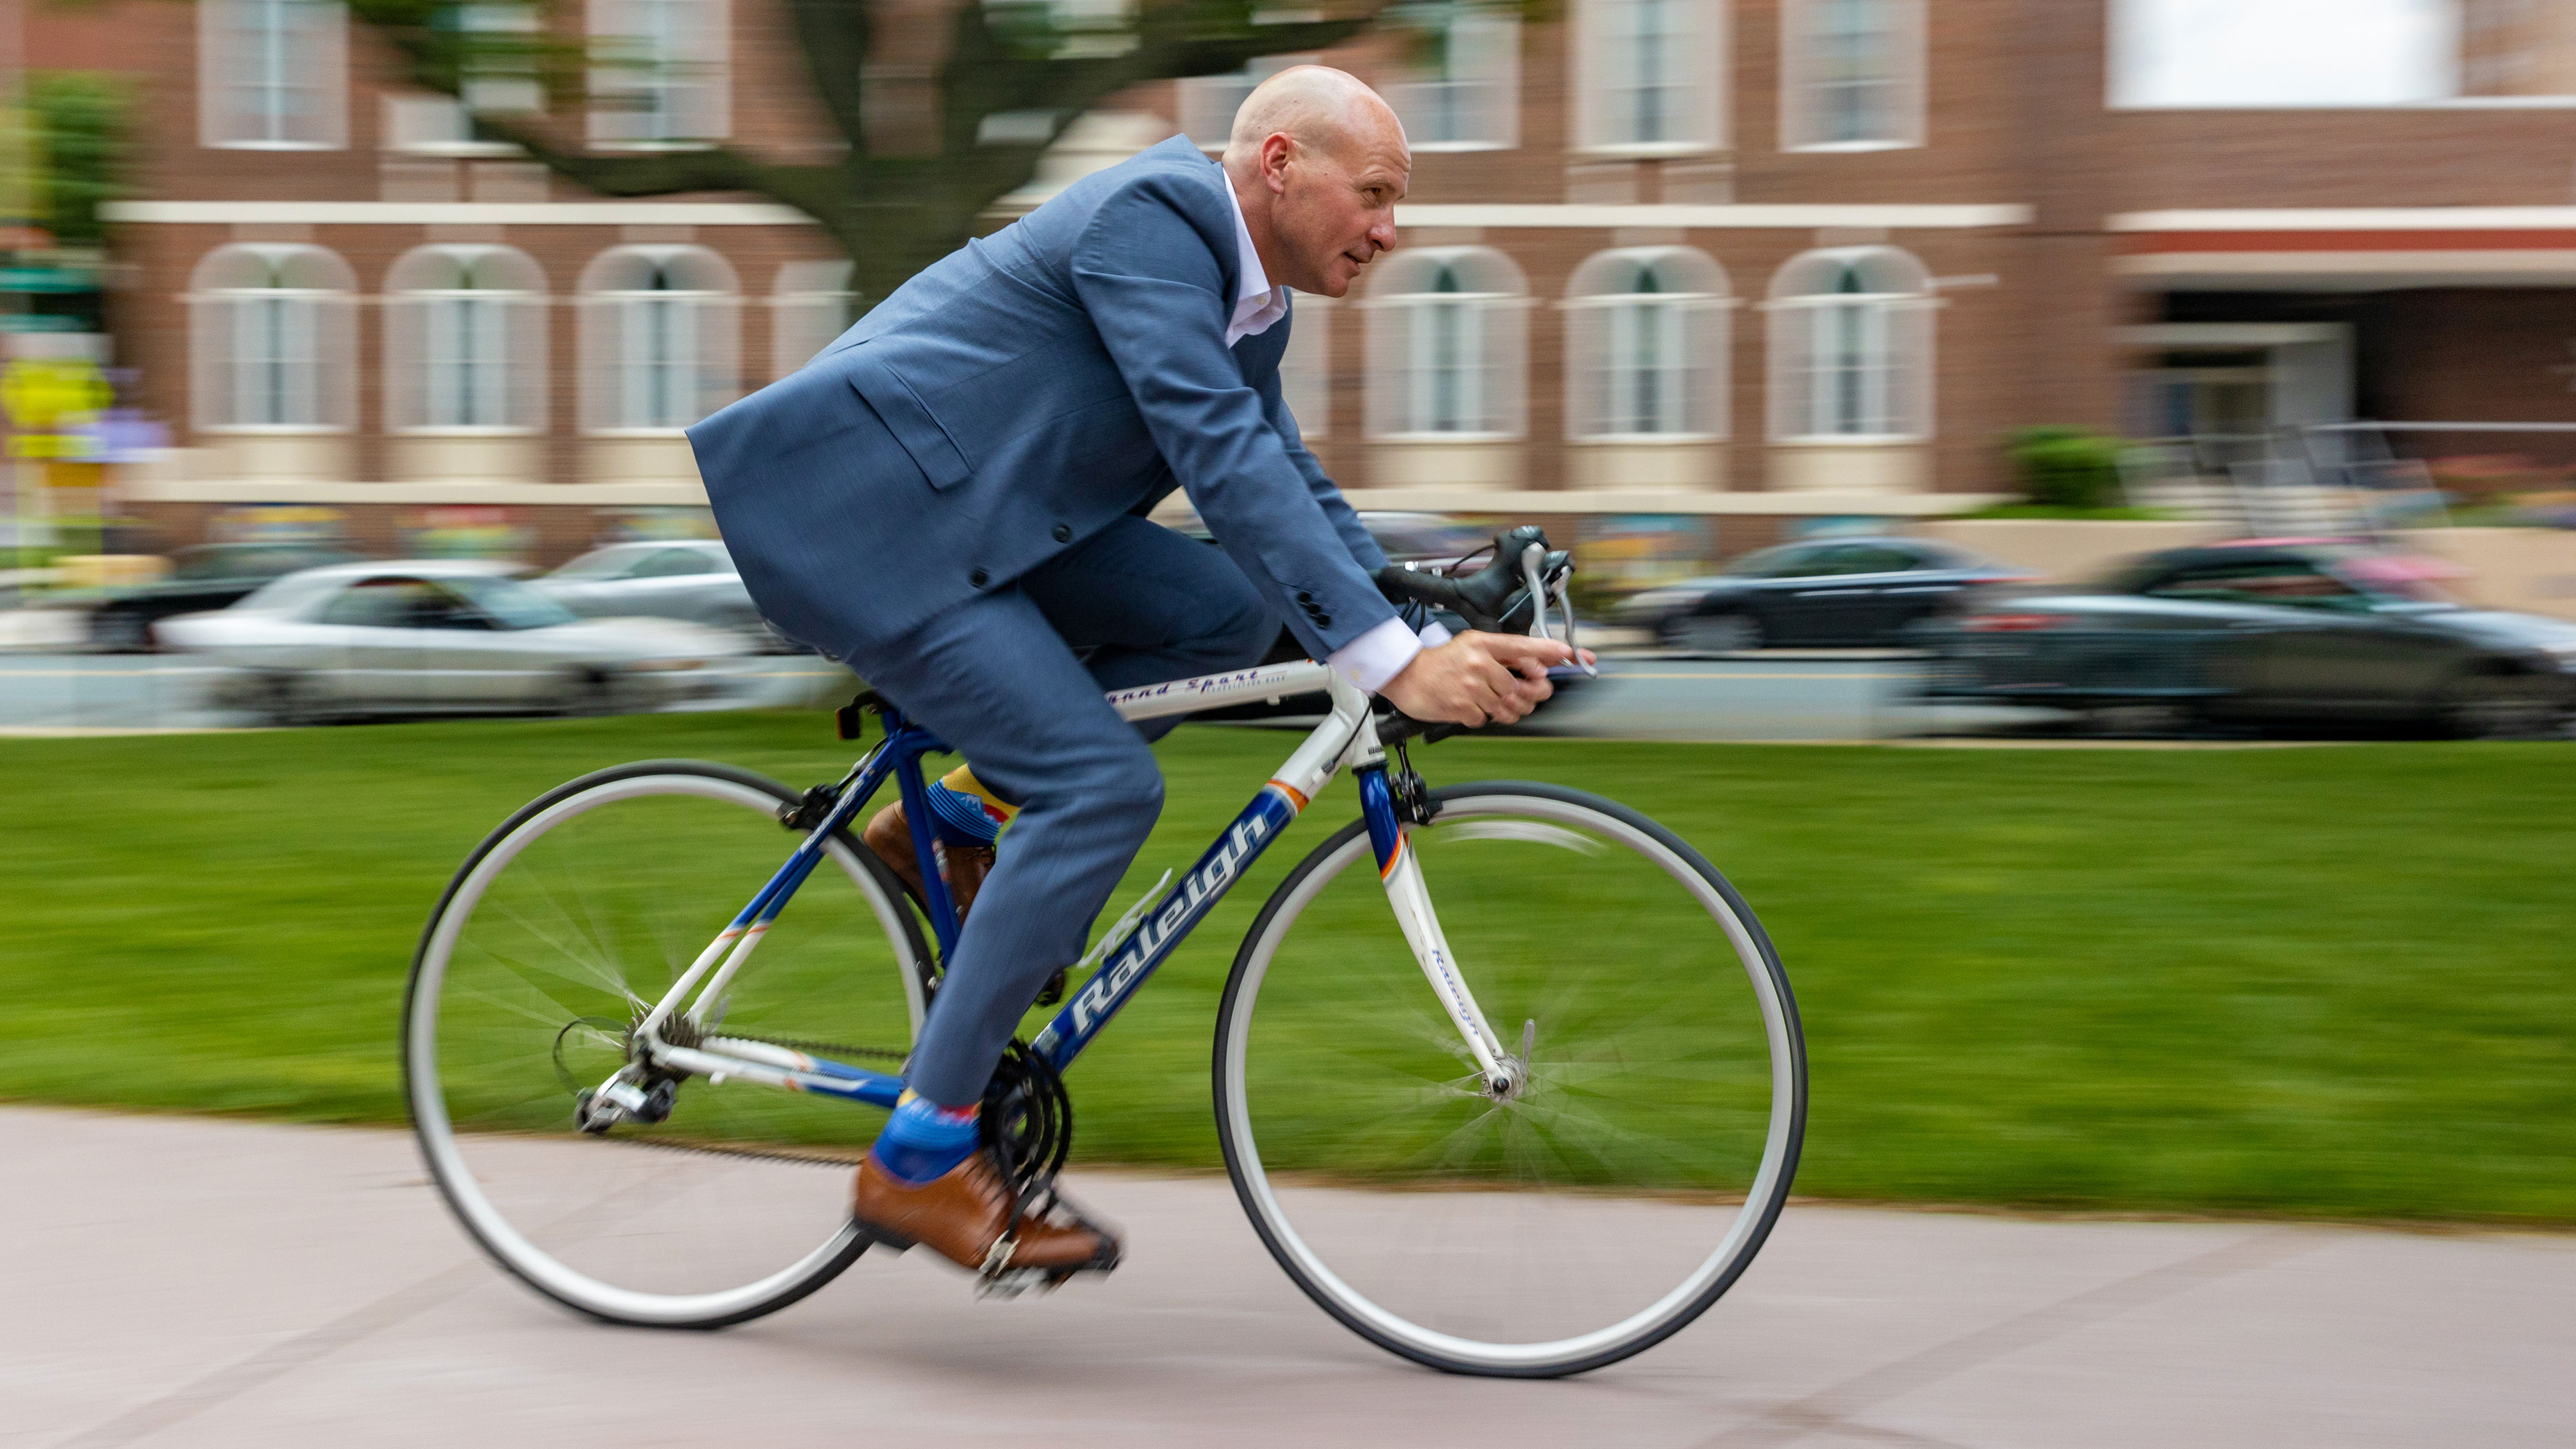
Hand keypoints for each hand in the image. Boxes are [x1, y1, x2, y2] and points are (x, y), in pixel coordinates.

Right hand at [1379, 632, 1588, 727]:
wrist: (1408, 676)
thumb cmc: (1442, 662)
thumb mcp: (1473, 646)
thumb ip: (1505, 654)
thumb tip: (1541, 667)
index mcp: (1484, 644)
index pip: (1523, 645)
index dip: (1548, 650)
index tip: (1568, 652)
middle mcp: (1479, 663)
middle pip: (1521, 686)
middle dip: (1529, 696)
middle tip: (1526, 697)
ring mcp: (1470, 686)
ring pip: (1507, 707)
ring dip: (1507, 710)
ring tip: (1495, 703)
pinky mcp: (1460, 707)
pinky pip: (1485, 719)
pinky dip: (1481, 717)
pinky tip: (1471, 707)